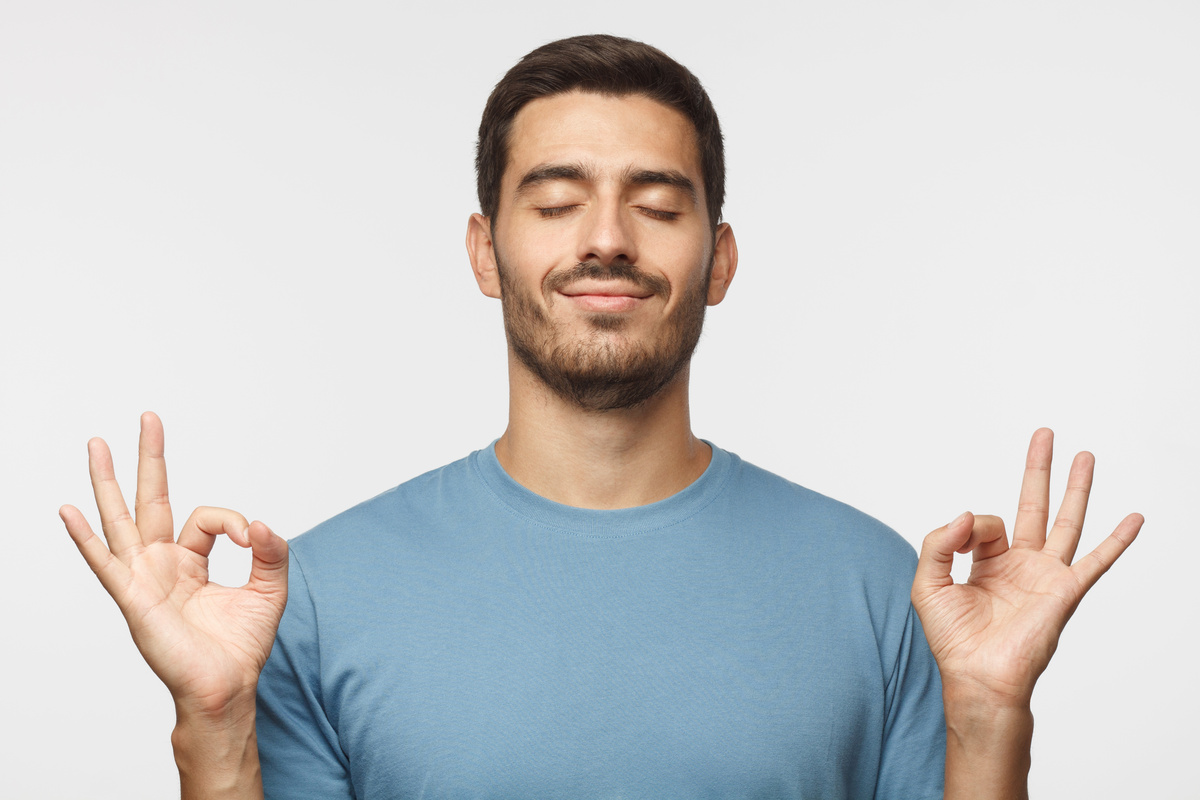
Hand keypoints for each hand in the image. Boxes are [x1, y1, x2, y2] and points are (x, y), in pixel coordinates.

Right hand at [60, 412, 287, 718]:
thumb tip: (265, 523)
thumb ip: (272, 552)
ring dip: (107, 482)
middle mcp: (161, 564)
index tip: (254, 539)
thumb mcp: (269, 589)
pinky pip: (105, 563)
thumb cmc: (241, 645)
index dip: (235, 522)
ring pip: (120, 520)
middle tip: (149, 418)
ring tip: (96, 444)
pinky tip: (68, 511)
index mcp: (190, 560)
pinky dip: (85, 538)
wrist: (225, 687)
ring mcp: (143, 578)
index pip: (207, 518)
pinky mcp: (134, 599)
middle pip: (150, 499)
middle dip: (149, 458)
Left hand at [911, 428, 1142, 705]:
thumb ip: (940, 542)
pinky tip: (1133, 518)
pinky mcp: (1064, 591)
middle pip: (1032, 505)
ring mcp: (1045, 576)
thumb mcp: (928, 583)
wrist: (978, 677)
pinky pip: (1096, 560)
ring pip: (1065, 521)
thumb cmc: (953, 639)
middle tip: (1044, 434)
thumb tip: (967, 513)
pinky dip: (1116, 539)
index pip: (983, 524)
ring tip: (1085, 455)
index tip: (962, 540)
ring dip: (1076, 488)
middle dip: (1038, 469)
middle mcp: (1019, 565)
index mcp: (986, 563)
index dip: (971, 527)